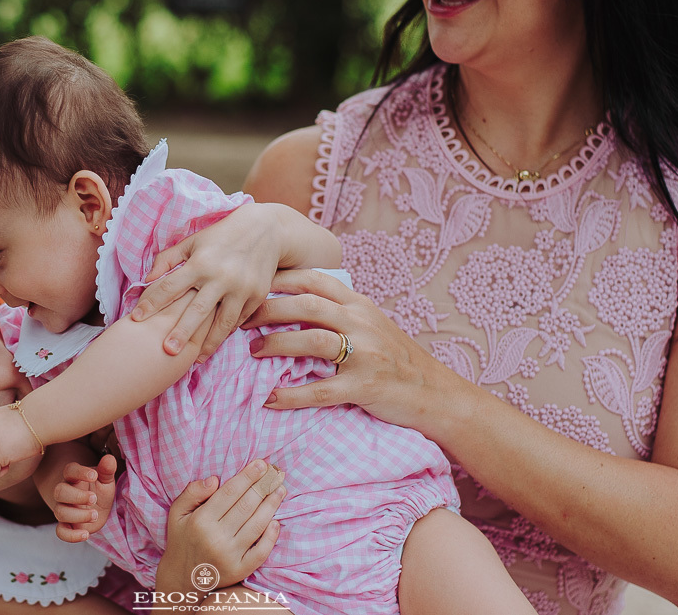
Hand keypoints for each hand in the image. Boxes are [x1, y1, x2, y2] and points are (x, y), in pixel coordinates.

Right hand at [54, 454, 116, 542]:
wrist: (98, 510)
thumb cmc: (100, 490)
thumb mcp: (106, 480)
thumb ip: (106, 470)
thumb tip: (109, 458)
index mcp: (74, 478)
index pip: (69, 470)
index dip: (80, 472)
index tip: (94, 475)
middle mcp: (65, 493)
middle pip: (59, 492)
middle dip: (76, 496)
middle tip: (94, 498)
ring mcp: (64, 509)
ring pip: (59, 512)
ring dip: (78, 515)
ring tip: (95, 515)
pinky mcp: (67, 526)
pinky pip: (61, 532)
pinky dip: (71, 536)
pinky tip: (86, 534)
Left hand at [131, 203, 283, 359]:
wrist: (267, 230)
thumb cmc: (222, 235)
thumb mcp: (194, 240)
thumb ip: (168, 259)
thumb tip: (146, 279)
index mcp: (201, 262)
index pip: (170, 286)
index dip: (151, 302)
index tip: (136, 318)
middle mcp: (221, 277)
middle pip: (197, 311)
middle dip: (181, 332)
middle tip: (167, 351)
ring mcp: (242, 288)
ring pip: (222, 323)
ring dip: (208, 343)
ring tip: (194, 360)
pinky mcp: (257, 296)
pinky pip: (239, 319)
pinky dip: (226, 333)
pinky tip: (214, 345)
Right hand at [154, 459, 284, 594]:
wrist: (181, 579)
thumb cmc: (182, 539)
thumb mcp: (177, 513)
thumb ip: (192, 492)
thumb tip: (214, 480)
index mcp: (201, 521)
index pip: (230, 493)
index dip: (247, 476)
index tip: (260, 464)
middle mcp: (216, 538)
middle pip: (246, 506)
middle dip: (263, 486)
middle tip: (275, 474)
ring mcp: (230, 556)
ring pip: (257, 525)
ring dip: (271, 505)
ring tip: (280, 490)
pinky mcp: (239, 570)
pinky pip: (261, 552)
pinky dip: (271, 536)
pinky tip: (276, 521)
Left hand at [244, 269, 468, 433]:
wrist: (435, 393)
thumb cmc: (397, 359)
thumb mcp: (373, 324)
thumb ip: (341, 312)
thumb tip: (297, 303)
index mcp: (360, 305)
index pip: (315, 280)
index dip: (281, 279)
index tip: (253, 284)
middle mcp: (361, 323)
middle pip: (307, 306)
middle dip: (268, 309)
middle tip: (242, 319)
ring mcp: (364, 355)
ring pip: (312, 342)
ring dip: (277, 346)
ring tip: (253, 352)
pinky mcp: (364, 387)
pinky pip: (320, 391)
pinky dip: (292, 395)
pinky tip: (270, 399)